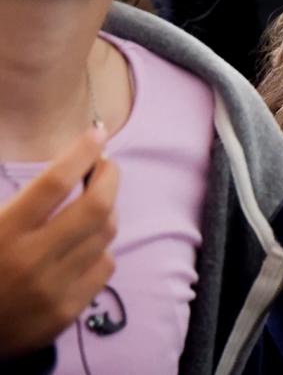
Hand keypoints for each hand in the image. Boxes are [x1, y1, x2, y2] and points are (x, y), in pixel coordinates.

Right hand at [0, 126, 118, 357]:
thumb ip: (19, 202)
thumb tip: (65, 169)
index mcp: (3, 233)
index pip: (54, 183)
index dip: (81, 153)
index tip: (97, 134)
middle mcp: (31, 260)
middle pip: (95, 207)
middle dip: (109, 177)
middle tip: (106, 166)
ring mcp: (53, 288)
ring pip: (105, 235)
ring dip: (107, 211)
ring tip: (95, 204)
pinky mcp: (67, 311)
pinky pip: (104, 266)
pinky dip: (100, 248)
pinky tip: (86, 245)